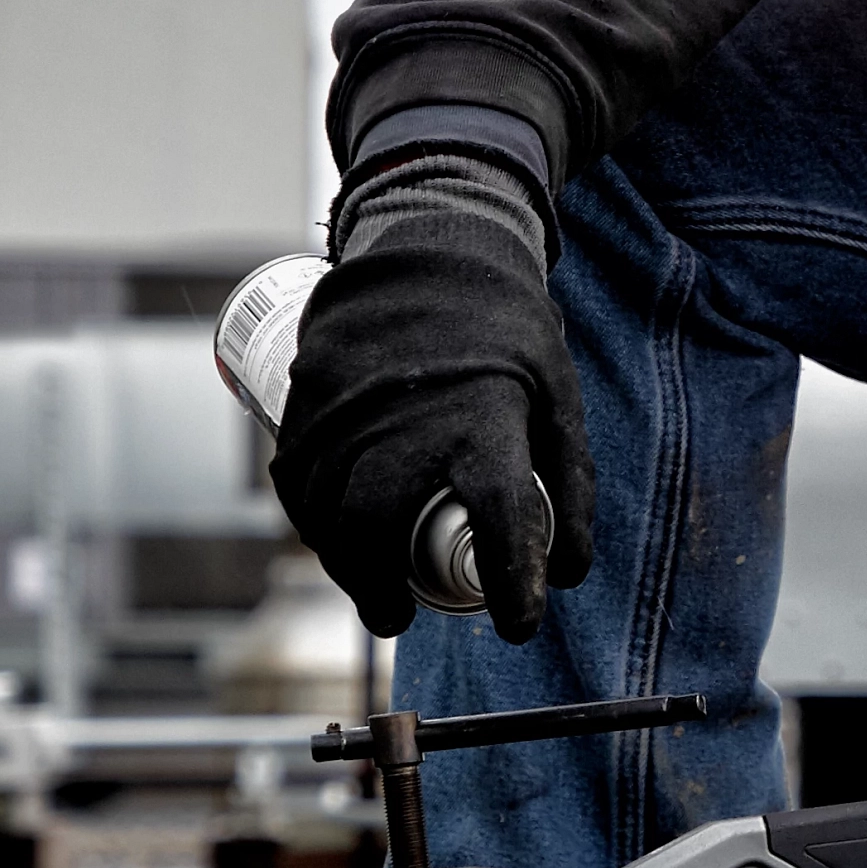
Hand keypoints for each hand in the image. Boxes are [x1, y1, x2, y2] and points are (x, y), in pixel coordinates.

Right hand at [269, 156, 594, 640]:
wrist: (430, 245)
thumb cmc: (506, 331)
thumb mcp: (559, 397)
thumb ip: (569, 485)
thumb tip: (566, 573)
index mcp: (483, 414)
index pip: (497, 516)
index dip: (511, 579)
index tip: (518, 622)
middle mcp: (406, 415)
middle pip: (377, 527)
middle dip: (382, 590)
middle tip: (400, 617)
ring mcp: (346, 405)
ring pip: (326, 513)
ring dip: (343, 566)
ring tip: (370, 593)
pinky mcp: (306, 397)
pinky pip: (296, 481)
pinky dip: (311, 522)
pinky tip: (332, 542)